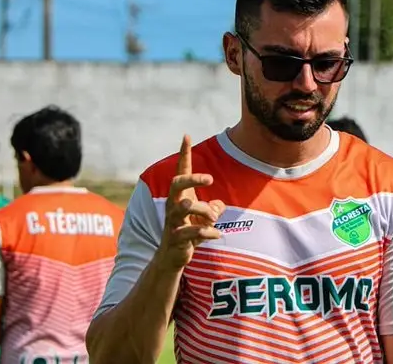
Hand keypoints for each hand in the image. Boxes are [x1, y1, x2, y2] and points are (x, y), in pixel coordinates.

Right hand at [157, 135, 225, 270]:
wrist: (172, 258)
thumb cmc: (189, 232)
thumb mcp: (205, 218)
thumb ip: (214, 208)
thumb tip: (219, 206)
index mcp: (180, 197)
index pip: (181, 172)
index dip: (183, 154)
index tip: (186, 135)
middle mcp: (172, 206)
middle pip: (177, 184)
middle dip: (192, 179)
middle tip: (209, 179)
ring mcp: (172, 221)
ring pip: (185, 207)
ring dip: (205, 211)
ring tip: (214, 218)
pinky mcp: (175, 238)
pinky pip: (192, 232)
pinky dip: (208, 233)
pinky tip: (217, 235)